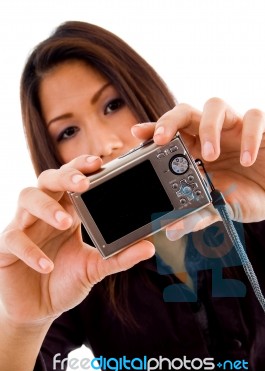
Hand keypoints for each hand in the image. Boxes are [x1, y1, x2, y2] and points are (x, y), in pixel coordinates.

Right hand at [0, 155, 153, 326]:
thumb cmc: (65, 280)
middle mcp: (44, 212)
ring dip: (47, 207)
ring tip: (66, 222)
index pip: (71, 179)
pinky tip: (48, 265)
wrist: (40, 308)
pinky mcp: (7, 248)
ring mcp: (24, 227)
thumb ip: (119, 257)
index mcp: (66, 210)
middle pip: (48, 179)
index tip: (98, 163)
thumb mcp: (95, 267)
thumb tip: (149, 247)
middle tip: (83, 184)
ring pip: (26, 198)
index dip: (81, 167)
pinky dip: (31, 250)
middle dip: (64, 176)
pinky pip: (14, 239)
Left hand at [132, 98, 264, 239]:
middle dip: (169, 120)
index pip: (171, 133)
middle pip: (185, 111)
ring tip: (210, 156)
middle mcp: (212, 134)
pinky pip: (254, 117)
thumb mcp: (221, 208)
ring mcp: (235, 128)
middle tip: (162, 139)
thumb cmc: (246, 196)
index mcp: (196, 151)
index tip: (137, 133)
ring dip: (208, 129)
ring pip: (215, 105)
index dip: (154, 128)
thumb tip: (172, 230)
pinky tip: (247, 160)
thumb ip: (198, 216)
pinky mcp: (261, 127)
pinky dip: (249, 136)